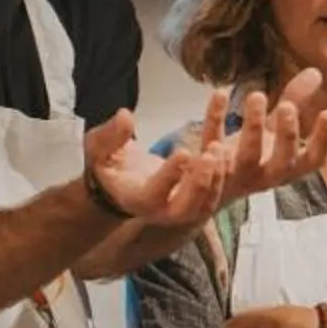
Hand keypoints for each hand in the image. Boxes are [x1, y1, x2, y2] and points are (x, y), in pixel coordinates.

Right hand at [84, 109, 224, 226]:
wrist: (120, 183)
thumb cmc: (108, 164)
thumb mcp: (99, 148)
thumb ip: (110, 135)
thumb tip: (125, 116)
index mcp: (137, 199)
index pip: (153, 194)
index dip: (169, 176)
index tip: (183, 152)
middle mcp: (161, 211)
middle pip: (186, 209)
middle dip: (201, 182)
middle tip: (210, 154)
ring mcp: (182, 209)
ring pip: (205, 204)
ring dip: (216, 178)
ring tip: (220, 148)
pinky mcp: (198, 201)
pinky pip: (215, 193)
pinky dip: (223, 174)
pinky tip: (227, 148)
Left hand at [190, 71, 326, 212]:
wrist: (201, 193)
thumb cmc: (247, 159)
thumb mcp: (272, 132)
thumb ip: (294, 103)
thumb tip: (316, 72)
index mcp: (283, 167)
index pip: (311, 161)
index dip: (323, 141)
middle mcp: (262, 175)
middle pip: (282, 162)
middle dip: (288, 136)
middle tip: (287, 107)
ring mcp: (234, 174)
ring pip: (247, 156)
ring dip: (253, 127)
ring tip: (257, 95)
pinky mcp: (204, 166)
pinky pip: (210, 142)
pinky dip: (214, 119)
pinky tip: (220, 93)